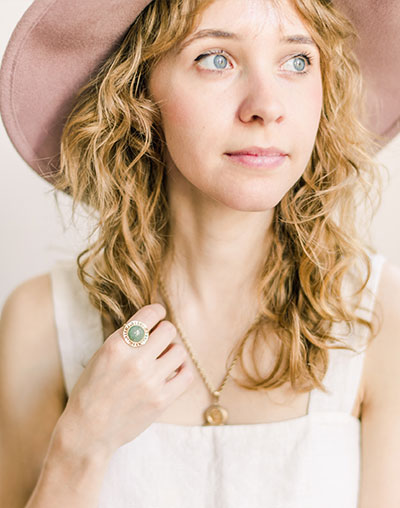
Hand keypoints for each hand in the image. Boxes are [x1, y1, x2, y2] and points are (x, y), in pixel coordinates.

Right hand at [55, 303, 193, 458]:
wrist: (88, 431)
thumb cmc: (92, 391)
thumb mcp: (101, 355)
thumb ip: (126, 338)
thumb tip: (154, 322)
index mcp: (116, 346)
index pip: (150, 314)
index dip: (158, 312)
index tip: (159, 316)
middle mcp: (135, 361)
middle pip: (169, 330)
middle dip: (165, 333)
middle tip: (159, 342)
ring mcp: (150, 381)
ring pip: (179, 351)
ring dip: (173, 352)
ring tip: (164, 360)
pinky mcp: (161, 400)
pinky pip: (186, 375)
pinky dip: (183, 371)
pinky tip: (174, 372)